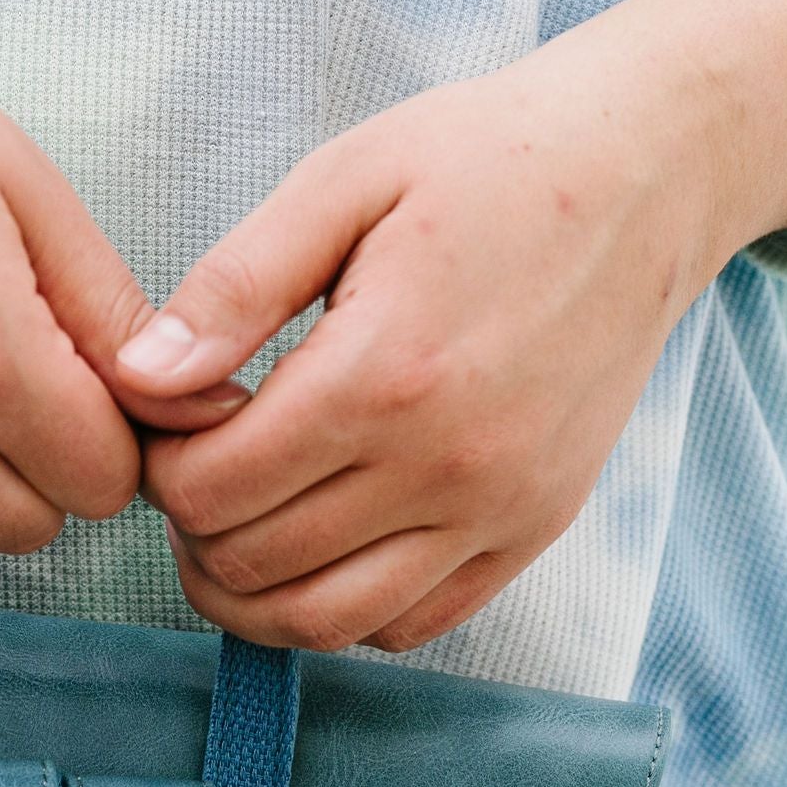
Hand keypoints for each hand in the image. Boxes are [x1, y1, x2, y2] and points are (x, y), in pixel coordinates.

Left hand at [113, 0, 786, 651]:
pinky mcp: (530, 534)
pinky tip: (325, 541)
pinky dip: (343, 609)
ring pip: (324, 624)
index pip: (213, 492)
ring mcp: (496, 512)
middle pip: (254, 568)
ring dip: (253, 594)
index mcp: (384, 373)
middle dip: (197, 530)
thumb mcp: (345, 180)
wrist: (649, 172)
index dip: (163, 469)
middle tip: (202, 467)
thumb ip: (233, 287)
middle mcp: (445, 465)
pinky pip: (407, 627)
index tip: (176, 421)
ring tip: (242, 522)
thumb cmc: (487, 159)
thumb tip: (137, 380)